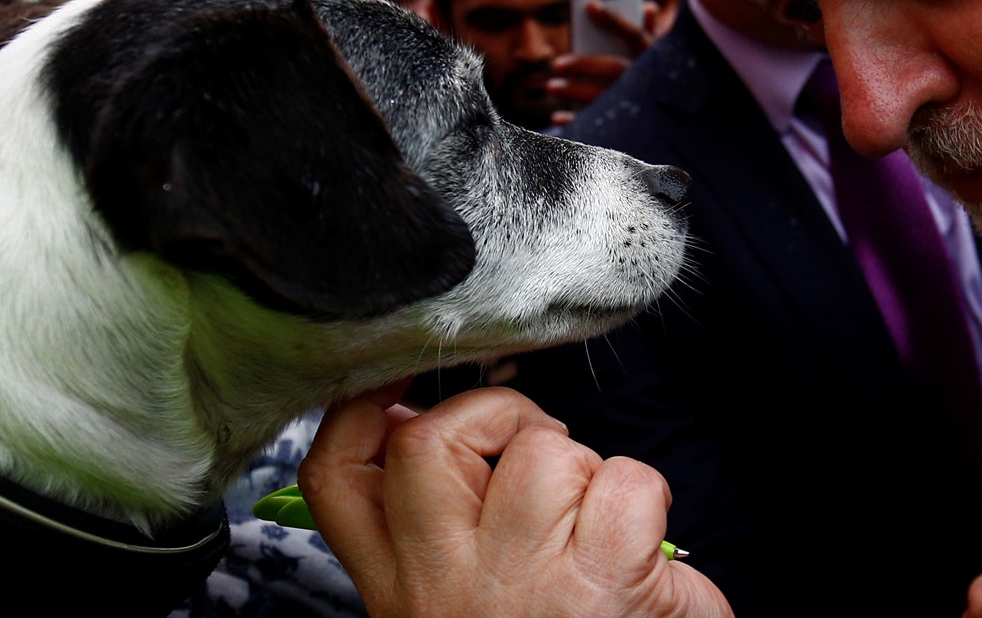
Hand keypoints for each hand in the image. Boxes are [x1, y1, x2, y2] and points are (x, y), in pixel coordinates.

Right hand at [299, 387, 732, 617]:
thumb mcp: (457, 599)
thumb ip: (429, 514)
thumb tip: (411, 411)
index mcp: (401, 586)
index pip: (336, 473)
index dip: (361, 407)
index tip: (401, 384)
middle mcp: (442, 583)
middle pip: (424, 440)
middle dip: (490, 416)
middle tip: (533, 454)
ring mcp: (518, 584)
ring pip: (539, 454)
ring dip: (584, 466)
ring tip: (592, 520)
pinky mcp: (601, 586)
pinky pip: (624, 483)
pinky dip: (646, 495)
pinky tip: (640, 549)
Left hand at [547, 1, 657, 126]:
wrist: (669, 126)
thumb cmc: (659, 83)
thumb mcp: (659, 58)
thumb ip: (649, 33)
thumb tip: (648, 6)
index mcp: (654, 58)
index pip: (635, 34)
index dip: (614, 19)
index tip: (591, 6)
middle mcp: (647, 81)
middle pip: (612, 68)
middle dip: (583, 65)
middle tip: (557, 64)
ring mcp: (637, 106)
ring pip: (602, 97)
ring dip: (573, 91)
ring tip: (552, 87)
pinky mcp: (625, 128)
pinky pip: (598, 124)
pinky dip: (575, 121)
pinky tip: (557, 117)